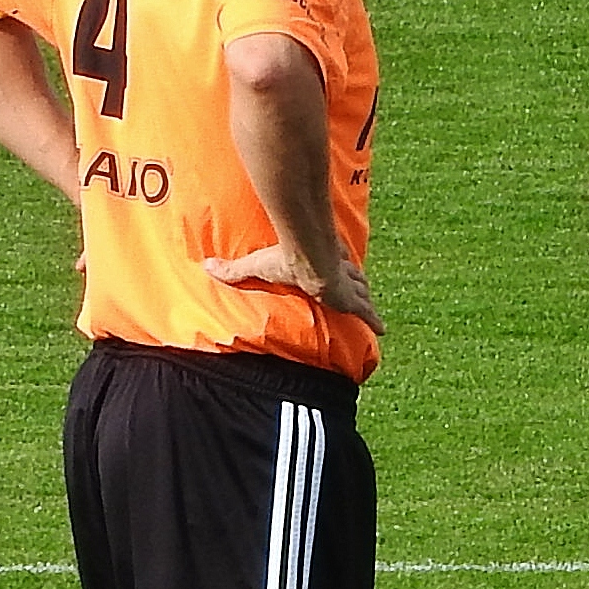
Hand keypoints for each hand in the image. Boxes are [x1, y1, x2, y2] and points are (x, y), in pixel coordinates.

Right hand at [204, 243, 382, 329]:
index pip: (327, 264)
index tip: (335, 268)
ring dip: (363, 295)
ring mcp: (346, 285)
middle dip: (354, 280)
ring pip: (361, 289)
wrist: (307, 258)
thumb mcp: (257, 266)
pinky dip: (374, 320)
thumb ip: (233, 269)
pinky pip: (366, 312)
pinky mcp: (351, 300)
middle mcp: (335, 272)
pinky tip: (383, 330)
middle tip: (358, 288)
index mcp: (315, 264)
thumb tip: (205, 266)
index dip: (334, 266)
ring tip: (370, 307)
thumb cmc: (284, 259)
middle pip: (349, 275)